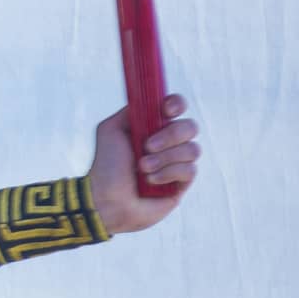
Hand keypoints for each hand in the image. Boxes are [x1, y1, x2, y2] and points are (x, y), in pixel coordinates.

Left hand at [87, 94, 199, 234]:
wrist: (107, 199)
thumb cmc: (106, 166)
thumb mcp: (110, 130)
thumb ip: (130, 111)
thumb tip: (150, 99)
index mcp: (152, 127)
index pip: (176, 107)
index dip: (176, 104)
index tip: (167, 110)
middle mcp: (168, 142)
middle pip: (189, 127)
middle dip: (169, 136)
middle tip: (146, 147)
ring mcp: (177, 162)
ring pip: (192, 150)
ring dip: (164, 158)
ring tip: (142, 168)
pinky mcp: (182, 182)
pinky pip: (190, 170)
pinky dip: (168, 174)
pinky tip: (150, 181)